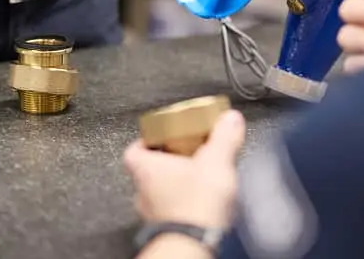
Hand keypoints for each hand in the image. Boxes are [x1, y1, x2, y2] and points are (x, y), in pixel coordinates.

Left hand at [124, 109, 245, 227]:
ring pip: (159, 193)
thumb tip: (230, 118)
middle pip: (148, 171)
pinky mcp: (166, 232)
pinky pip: (171, 212)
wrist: (193, 245)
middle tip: (188, 154)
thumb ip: (224, 136)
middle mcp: (143, 193)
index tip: (162, 134)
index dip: (147, 141)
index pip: (133, 150)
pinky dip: (183, 206)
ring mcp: (153, 215)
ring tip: (199, 180)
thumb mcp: (216, 159)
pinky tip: (201, 203)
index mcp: (147, 169)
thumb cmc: (195, 202)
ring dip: (176, 186)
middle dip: (169, 162)